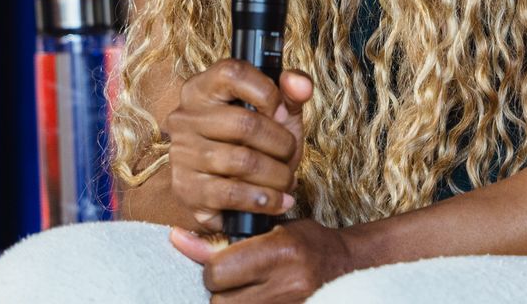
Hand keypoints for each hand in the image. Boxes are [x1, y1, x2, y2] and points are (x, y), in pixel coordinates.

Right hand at [164, 61, 313, 232]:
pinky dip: (264, 200)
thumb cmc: (254, 144)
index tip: (282, 113)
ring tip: (285, 180)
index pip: (232, 72)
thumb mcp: (276, 113)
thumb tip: (300, 84)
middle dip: (280, 143)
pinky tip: (277, 201)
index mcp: (202, 88)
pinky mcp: (187, 190)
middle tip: (289, 153)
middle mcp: (185, 118)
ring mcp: (182, 155)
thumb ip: (291, 93)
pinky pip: (233, 194)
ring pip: (242, 162)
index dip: (267, 92)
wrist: (231, 192)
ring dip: (277, 176)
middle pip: (244, 123)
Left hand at [169, 219, 360, 301]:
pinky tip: (256, 297)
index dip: (213, 268)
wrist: (348, 266)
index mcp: (280, 251)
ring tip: (247, 290)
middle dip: (220, 289)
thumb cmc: (307, 243)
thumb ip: (226, 239)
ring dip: (232, 302)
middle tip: (235, 279)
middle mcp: (286, 282)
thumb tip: (179, 239)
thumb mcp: (271, 230)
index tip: (222, 262)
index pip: (217, 271)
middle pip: (220, 300)